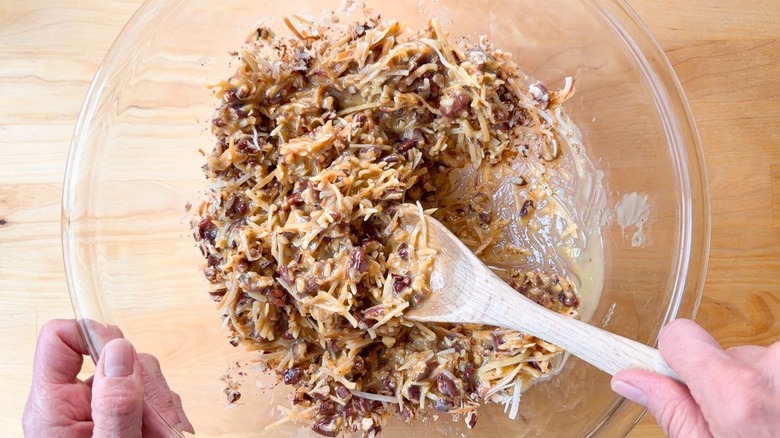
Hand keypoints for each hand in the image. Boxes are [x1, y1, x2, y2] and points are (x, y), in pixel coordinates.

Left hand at [23, 319, 193, 436]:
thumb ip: (115, 403)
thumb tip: (118, 351)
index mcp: (53, 408)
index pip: (59, 339)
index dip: (93, 335)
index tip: (125, 360)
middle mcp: (72, 403)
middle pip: (114, 356)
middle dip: (148, 387)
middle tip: (160, 426)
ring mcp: (98, 410)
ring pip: (141, 374)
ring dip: (164, 406)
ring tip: (167, 437)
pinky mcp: (121, 417)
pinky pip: (153, 395)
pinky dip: (168, 415)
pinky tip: (169, 436)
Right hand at [611, 319, 779, 437]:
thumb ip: (674, 413)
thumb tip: (631, 379)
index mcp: (739, 395)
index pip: (681, 336)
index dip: (677, 360)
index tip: (685, 380)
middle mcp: (778, 370)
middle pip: (731, 355)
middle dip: (736, 385)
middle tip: (754, 428)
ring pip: (770, 364)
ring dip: (771, 392)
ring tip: (778, 427)